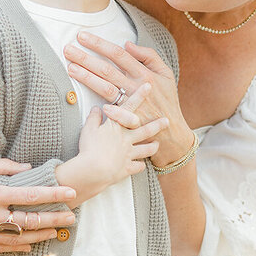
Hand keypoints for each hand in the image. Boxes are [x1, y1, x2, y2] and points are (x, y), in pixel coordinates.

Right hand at [0, 158, 76, 252]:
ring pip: (19, 238)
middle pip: (30, 220)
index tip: (72, 193)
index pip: (32, 196)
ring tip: (56, 232)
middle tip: (72, 218)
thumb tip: (30, 169)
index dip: (55, 195)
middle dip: (54, 219)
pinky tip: (30, 245)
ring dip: (40, 235)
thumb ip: (6, 167)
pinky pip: (1, 247)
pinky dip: (18, 246)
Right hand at [59, 83, 168, 199]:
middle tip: (167, 121)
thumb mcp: (88, 129)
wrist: (94, 170)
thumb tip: (96, 109)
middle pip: (145, 130)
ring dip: (153, 147)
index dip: (139, 95)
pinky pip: (137, 167)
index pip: (130, 107)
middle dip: (157, 125)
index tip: (149, 86)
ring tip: (157, 144)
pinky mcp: (127, 168)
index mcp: (117, 127)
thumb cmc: (89, 148)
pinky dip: (140, 166)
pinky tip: (142, 165)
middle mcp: (126, 139)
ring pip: (146, 149)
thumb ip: (93, 118)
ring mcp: (129, 154)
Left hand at [64, 34, 193, 165]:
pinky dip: (98, 102)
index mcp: (144, 73)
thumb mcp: (166, 73)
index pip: (118, 54)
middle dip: (86, 58)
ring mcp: (130, 104)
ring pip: (104, 87)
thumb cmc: (166, 99)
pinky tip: (83, 96)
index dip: (99, 44)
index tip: (82, 36)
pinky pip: (110, 109)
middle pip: (107, 69)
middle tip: (68, 49)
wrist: (171, 130)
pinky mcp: (126, 118)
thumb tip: (127, 44)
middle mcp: (136, 87)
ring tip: (70, 67)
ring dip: (86, 77)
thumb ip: (149, 56)